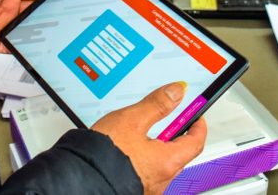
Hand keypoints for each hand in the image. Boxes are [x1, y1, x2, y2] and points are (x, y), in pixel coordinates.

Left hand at [0, 0, 48, 52]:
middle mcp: (10, 7)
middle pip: (34, 9)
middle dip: (45, 9)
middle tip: (57, 9)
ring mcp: (7, 24)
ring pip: (30, 25)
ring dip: (40, 25)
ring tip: (53, 24)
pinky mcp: (4, 40)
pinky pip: (20, 43)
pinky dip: (30, 43)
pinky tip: (40, 40)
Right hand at [92, 82, 206, 193]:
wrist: (79, 178)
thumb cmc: (104, 155)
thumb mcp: (132, 120)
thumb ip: (157, 105)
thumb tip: (176, 92)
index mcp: (167, 163)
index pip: (196, 142)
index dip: (198, 124)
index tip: (196, 114)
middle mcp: (161, 180)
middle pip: (179, 153)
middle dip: (174, 134)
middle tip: (168, 117)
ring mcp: (147, 187)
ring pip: (160, 163)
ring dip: (156, 146)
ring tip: (140, 130)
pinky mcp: (132, 187)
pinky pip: (145, 171)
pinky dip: (143, 157)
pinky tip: (127, 148)